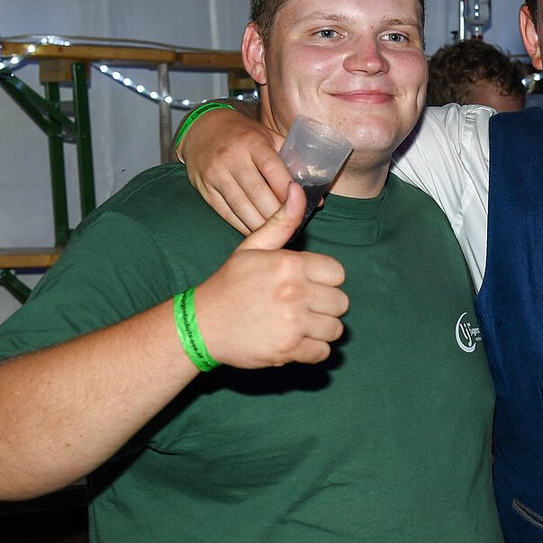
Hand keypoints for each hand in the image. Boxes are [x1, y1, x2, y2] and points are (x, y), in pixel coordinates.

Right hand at [181, 105, 289, 234]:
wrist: (202, 130)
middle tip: (294, 226)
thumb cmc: (243, 135)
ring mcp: (216, 175)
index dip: (287, 190)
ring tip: (278, 234)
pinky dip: (243, 226)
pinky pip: (226, 213)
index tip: (301, 205)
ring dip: (262, 224)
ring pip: (242, 207)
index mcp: (252, 143)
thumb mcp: (268, 137)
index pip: (272, 169)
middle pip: (258, 193)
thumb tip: (314, 189)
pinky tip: (257, 232)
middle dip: (278, 213)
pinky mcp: (205, 189)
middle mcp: (231, 158)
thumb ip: (291, 159)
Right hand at [193, 184, 348, 366]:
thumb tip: (297, 189)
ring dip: (321, 329)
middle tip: (304, 307)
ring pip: (335, 329)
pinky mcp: (289, 349)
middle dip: (326, 306)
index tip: (309, 285)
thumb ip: (281, 222)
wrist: (201, 325)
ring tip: (300, 324)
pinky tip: (295, 341)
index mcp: (290, 264)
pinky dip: (312, 350)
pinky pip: (322, 352)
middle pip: (341, 302)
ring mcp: (293, 323)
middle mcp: (295, 292)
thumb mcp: (252, 247)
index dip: (326, 280)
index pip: (338, 273)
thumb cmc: (229, 284)